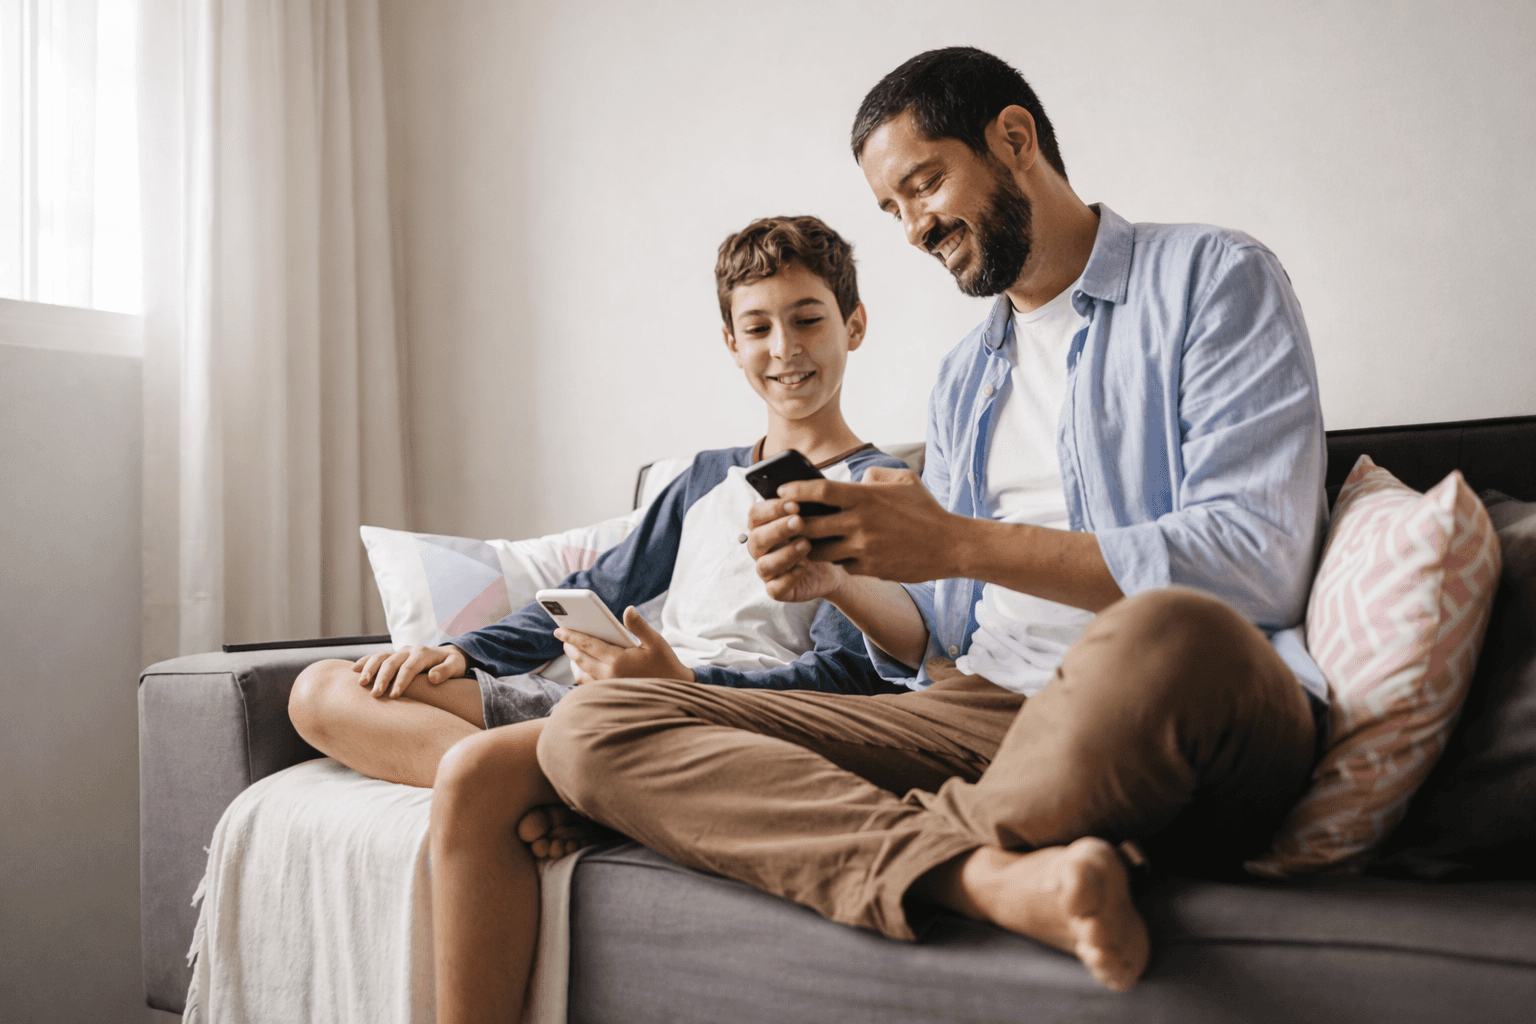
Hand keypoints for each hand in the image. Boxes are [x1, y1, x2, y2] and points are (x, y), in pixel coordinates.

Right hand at [354, 644, 466, 698]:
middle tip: (375, 695)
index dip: (401, 681)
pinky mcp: (393, 656)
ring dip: (369, 669)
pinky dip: (365, 662)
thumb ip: (446, 671)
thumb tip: (433, 678)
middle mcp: (409, 650)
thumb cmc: (453, 664)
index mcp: (423, 653)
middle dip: (382, 678)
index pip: (409, 667)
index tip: (394, 696)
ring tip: (361, 684)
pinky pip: (376, 656)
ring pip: (380, 657)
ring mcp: (400, 652)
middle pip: (392, 662)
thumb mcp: (456, 666)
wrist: (449, 654)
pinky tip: (354, 670)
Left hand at [557, 607, 693, 683]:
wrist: (674, 688)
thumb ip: (638, 625)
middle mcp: (609, 675)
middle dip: (569, 646)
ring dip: (574, 661)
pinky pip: (588, 684)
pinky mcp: (610, 693)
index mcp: (618, 660)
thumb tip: (628, 609)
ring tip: (571, 649)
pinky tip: (582, 665)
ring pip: (581, 673)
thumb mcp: (655, 641)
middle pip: (580, 659)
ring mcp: (608, 686)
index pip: (587, 645)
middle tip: (562, 635)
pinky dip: (582, 674)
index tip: (558, 629)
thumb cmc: (665, 663)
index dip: (571, 635)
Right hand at [747, 497, 848, 602]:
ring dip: (785, 554)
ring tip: (806, 544)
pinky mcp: (777, 590)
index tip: (794, 504)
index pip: (755, 514)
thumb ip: (804, 507)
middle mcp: (760, 549)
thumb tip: (803, 495)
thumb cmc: (819, 533)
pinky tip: (804, 566)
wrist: (836, 561)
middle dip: (778, 529)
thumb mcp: (814, 517)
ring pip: (764, 565)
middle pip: (756, 539)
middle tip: (800, 521)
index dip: (771, 509)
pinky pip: (775, 589)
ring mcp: (767, 571)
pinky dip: (789, 578)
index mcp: (763, 526)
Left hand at [773, 466, 961, 583]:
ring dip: (811, 548)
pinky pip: (843, 565)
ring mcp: (864, 548)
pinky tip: (839, 555)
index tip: (782, 492)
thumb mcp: (904, 480)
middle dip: (794, 525)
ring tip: (806, 542)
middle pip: (811, 525)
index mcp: (866, 497)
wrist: (950, 545)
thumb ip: (876, 475)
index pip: (820, 491)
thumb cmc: (926, 510)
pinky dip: (838, 561)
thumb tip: (857, 480)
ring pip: (821, 551)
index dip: (796, 491)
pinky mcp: (871, 568)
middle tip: (786, 523)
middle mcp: (861, 522)